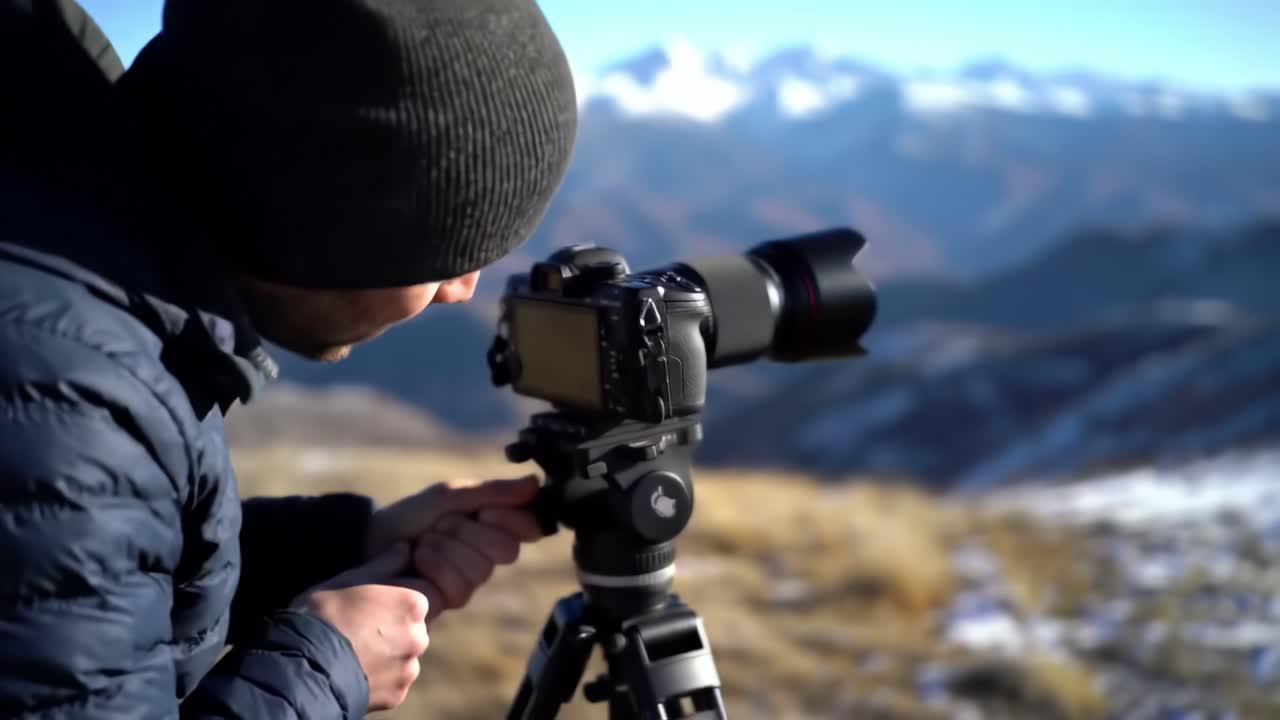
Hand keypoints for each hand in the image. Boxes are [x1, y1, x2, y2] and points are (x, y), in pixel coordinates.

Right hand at [292, 542, 431, 711]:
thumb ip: (385, 563)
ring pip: (405, 656)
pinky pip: (394, 681)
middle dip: (395, 627)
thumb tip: (405, 547)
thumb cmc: (325, 614)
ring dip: (389, 653)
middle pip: (415, 627)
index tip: (374, 604)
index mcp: (414, 602)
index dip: (396, 599)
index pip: (421, 595)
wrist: (303, 665)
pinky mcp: (398, 694)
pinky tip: (355, 669)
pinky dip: (380, 677)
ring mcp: (409, 667)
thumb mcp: (351, 579)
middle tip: (361, 628)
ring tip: (356, 651)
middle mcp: (420, 635)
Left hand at [366, 475, 544, 619]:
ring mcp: (471, 580)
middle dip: (468, 531)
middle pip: (507, 549)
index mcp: (495, 524)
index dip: (510, 519)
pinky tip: (418, 562)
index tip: (485, 511)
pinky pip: (459, 588)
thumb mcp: (450, 496)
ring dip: (445, 548)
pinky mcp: (450, 601)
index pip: (530, 526)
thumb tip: (536, 483)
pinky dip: (433, 567)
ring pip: (481, 569)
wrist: (371, 541)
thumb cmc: (413, 516)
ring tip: (424, 542)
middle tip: (443, 524)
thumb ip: (492, 492)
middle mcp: (489, 554)